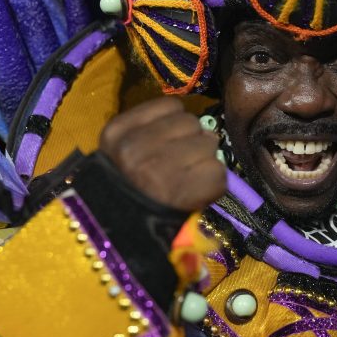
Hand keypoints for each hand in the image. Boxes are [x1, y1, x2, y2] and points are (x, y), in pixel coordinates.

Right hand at [99, 97, 226, 211]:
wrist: (120, 230)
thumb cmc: (129, 185)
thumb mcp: (125, 148)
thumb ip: (158, 127)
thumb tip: (206, 129)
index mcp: (117, 132)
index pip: (171, 106)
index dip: (176, 123)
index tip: (170, 140)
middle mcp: (135, 148)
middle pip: (192, 123)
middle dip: (193, 140)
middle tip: (182, 163)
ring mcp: (159, 170)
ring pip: (208, 144)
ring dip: (205, 159)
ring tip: (188, 177)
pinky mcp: (185, 192)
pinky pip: (218, 172)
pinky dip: (214, 182)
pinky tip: (197, 192)